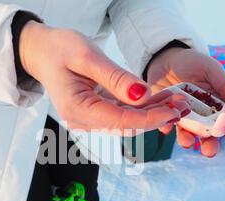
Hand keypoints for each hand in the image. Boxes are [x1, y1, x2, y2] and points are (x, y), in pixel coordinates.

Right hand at [19, 21, 190, 134]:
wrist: (41, 52)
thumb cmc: (58, 49)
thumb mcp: (87, 56)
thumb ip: (115, 78)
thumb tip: (142, 95)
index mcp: (77, 109)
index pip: (120, 121)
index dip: (149, 118)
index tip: (173, 110)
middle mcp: (83, 120)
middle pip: (126, 126)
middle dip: (156, 117)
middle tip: (183, 104)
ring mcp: (89, 119)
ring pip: (127, 122)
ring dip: (152, 113)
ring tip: (177, 100)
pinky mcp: (96, 113)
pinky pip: (122, 114)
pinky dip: (142, 108)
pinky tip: (160, 99)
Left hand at [146, 47, 224, 157]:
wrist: (164, 59)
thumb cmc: (191, 62)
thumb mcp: (210, 69)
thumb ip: (224, 83)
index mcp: (219, 105)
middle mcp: (203, 116)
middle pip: (210, 136)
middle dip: (211, 146)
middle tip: (209, 150)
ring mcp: (185, 118)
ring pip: (188, 135)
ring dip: (188, 141)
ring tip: (187, 142)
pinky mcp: (166, 117)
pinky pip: (166, 126)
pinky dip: (166, 127)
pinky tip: (166, 126)